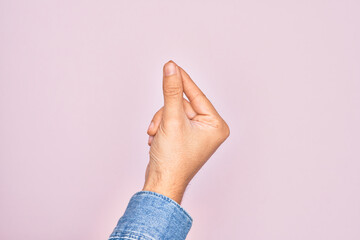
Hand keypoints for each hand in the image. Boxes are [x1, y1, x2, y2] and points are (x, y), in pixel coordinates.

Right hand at [143, 61, 229, 203]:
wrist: (161, 183)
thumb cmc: (172, 160)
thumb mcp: (172, 120)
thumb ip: (171, 91)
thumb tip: (171, 68)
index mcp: (216, 125)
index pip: (197, 95)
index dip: (183, 81)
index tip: (172, 65)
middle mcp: (209, 129)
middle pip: (182, 105)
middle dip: (166, 113)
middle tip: (159, 126)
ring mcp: (197, 134)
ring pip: (173, 112)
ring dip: (161, 121)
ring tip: (156, 136)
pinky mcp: (185, 137)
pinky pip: (171, 121)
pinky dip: (161, 127)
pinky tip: (157, 140)